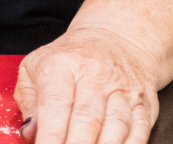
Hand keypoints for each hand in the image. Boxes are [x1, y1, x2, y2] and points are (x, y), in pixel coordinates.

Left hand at [16, 25, 159, 143]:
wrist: (116, 39)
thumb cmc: (69, 59)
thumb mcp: (35, 68)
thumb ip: (29, 101)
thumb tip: (31, 132)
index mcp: (61, 66)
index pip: (56, 105)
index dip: (50, 135)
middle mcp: (95, 76)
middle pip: (87, 120)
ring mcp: (122, 91)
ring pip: (116, 127)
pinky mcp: (144, 104)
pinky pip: (138, 131)